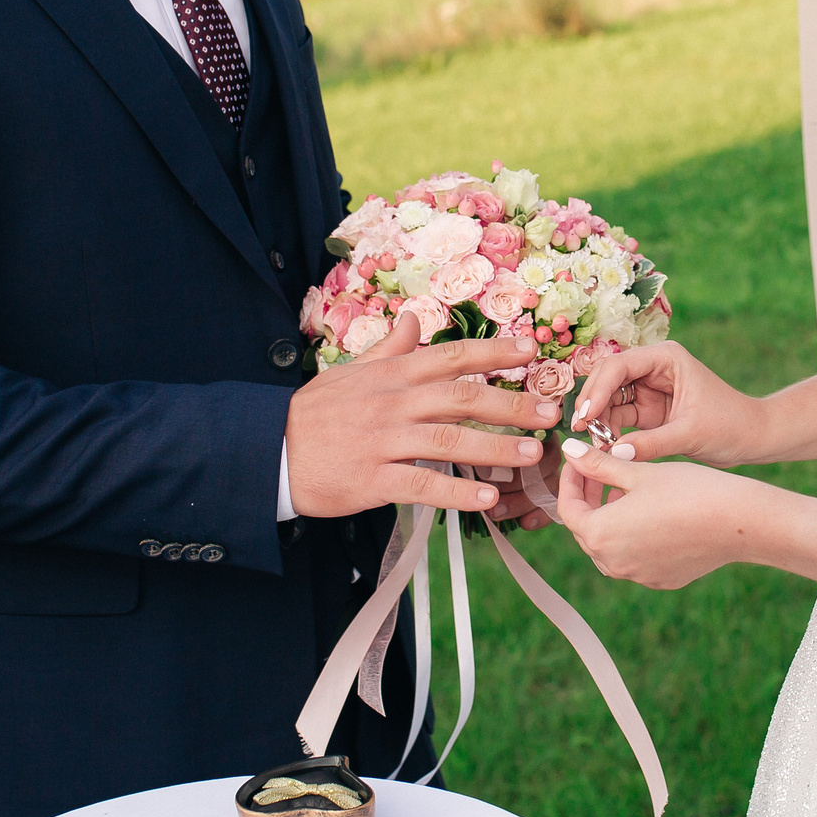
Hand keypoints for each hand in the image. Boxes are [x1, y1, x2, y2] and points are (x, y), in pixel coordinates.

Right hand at [285, 310, 559, 518]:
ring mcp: (382, 442)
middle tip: (548, 411)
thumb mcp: (350, 372)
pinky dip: (456, 493)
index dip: (493, 351)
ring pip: (448, 440)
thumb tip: (412, 318)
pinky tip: (487, 498)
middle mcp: (392, 403)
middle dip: (510, 403)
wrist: (268, 453)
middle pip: (460, 397)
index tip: (531, 350)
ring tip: (532, 454)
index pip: (450, 356)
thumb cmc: (314, 413)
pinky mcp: (372, 480)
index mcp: (391, 374)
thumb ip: (388, 349)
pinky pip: (422, 485)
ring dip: (495, 447)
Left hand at [552, 447, 776, 589]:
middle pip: (587, 528)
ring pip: (610, 546)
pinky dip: (633, 537)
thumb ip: (598, 464)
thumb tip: (569, 450)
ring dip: (609, 518)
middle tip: (601, 469)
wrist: (737, 521)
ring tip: (626, 490)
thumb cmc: (687, 490)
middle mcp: (613, 563)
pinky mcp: (661, 580)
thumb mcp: (638, 471)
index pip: (568, 508)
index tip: (581, 459)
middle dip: (589, 497)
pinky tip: (651, 514)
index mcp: (601, 535)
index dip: (570, 480)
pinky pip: (635, 558)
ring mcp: (638, 576)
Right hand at [564, 342, 761, 466]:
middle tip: (580, 430)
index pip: (620, 365)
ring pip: (609, 398)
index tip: (585, 417)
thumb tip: (612, 453)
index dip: (598, 389)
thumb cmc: (730, 426)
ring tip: (596, 444)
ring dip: (599, 419)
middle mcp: (654, 368)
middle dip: (593, 403)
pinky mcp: (648, 410)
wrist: (752, 439)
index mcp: (666, 358)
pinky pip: (619, 416)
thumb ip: (651, 444)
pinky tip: (605, 447)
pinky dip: (609, 430)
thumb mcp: (690, 435)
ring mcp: (649, 388)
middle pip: (608, 378)